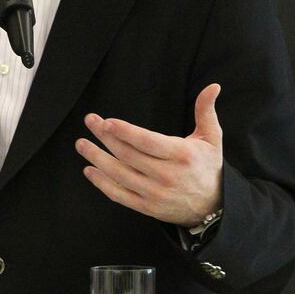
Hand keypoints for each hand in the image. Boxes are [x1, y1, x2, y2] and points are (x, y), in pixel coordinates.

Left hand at [76, 83, 223, 226]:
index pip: (148, 142)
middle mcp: (167, 176)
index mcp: (182, 156)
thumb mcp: (212, 138)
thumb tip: (213, 87)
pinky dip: (102, 183)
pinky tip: (90, 170)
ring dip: (97, 158)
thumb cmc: (207, 166)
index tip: (106, 121)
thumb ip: (205, 111)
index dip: (125, 132)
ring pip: (120, 175)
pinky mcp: (147, 207)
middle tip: (90, 121)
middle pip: (129, 155)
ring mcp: (155, 194)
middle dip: (105, 137)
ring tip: (81, 144)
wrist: (213, 207)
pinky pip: (119, 195)